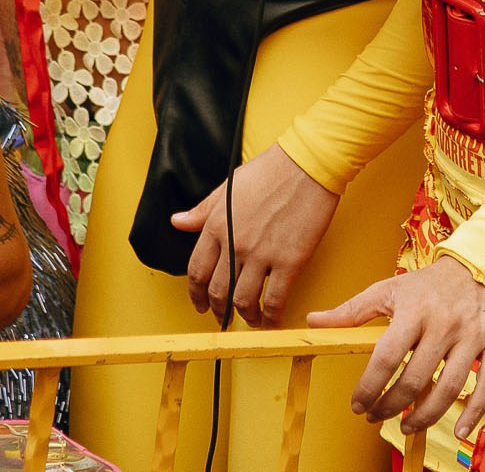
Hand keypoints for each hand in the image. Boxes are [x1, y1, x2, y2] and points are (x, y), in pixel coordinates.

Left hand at [171, 144, 340, 325]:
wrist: (307, 164)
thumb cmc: (270, 170)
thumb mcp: (227, 187)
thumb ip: (202, 210)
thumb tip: (177, 221)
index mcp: (216, 225)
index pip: (197, 270)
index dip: (196, 293)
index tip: (200, 303)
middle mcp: (235, 243)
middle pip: (218, 291)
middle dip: (218, 310)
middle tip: (222, 319)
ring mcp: (262, 254)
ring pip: (244, 300)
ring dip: (244, 316)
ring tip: (249, 319)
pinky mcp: (290, 260)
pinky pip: (276, 299)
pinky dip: (271, 317)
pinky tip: (272, 321)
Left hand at [309, 256, 484, 441]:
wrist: (482, 263)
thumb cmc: (429, 283)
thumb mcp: (389, 289)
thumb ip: (352, 310)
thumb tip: (313, 321)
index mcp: (414, 309)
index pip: (387, 356)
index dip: (369, 386)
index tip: (358, 406)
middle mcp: (444, 322)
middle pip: (416, 378)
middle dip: (392, 406)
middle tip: (378, 417)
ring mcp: (473, 334)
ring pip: (450, 388)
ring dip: (426, 416)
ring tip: (408, 427)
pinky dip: (474, 412)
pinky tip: (460, 432)